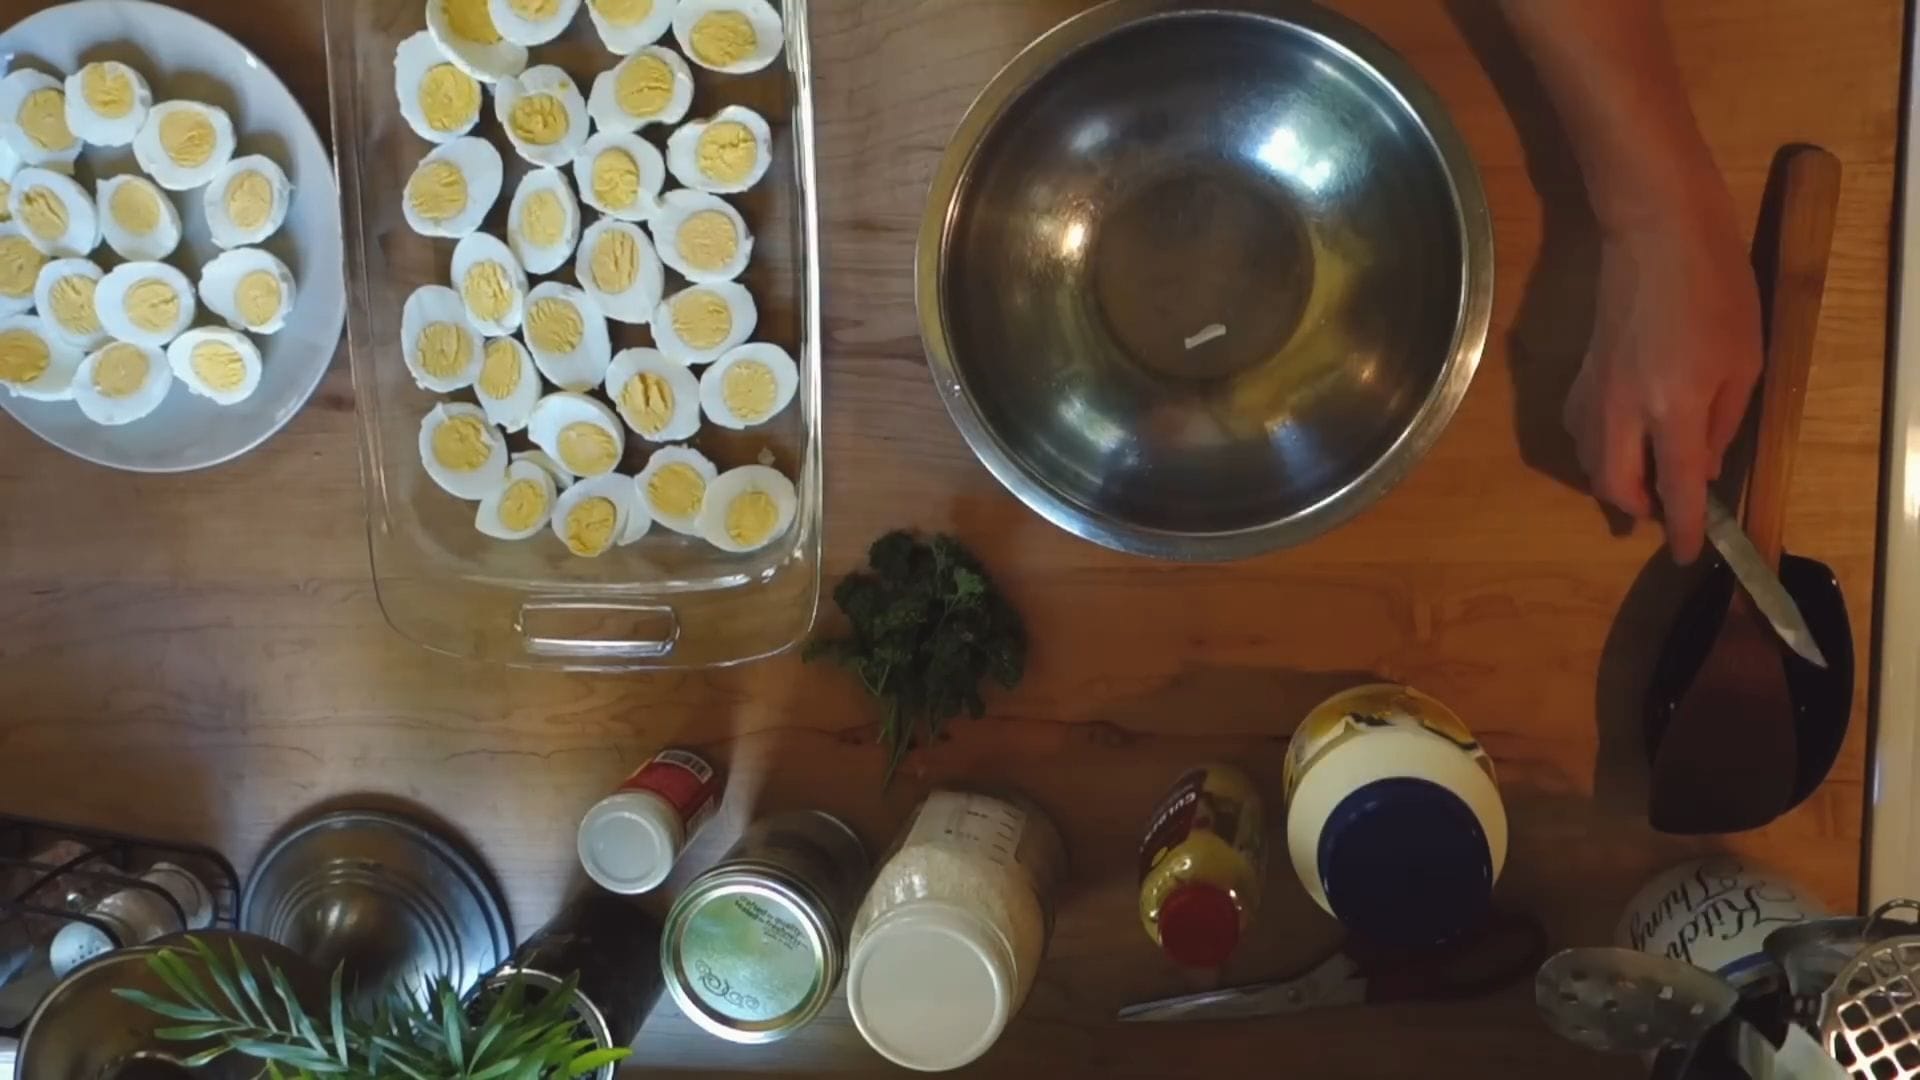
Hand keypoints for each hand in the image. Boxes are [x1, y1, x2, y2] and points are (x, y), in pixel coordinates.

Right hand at [1563, 210, 1762, 562]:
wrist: (1658, 234)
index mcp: (1674, 406)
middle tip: (1661, 512)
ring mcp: (1594, 392)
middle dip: (1635, 509)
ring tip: (1641, 478)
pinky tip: (1617, 439)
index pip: (1675, 487)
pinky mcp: (1580, 374)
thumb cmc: (1717, 290)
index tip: (1687, 554)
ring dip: (1613, 481)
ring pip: (1588, 461)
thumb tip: (1699, 467)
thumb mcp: (1746, 361)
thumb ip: (1722, 423)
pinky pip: (1579, 431)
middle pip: (1614, 485)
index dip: (1682, 528)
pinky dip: (1595, 450)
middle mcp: (1624, 409)